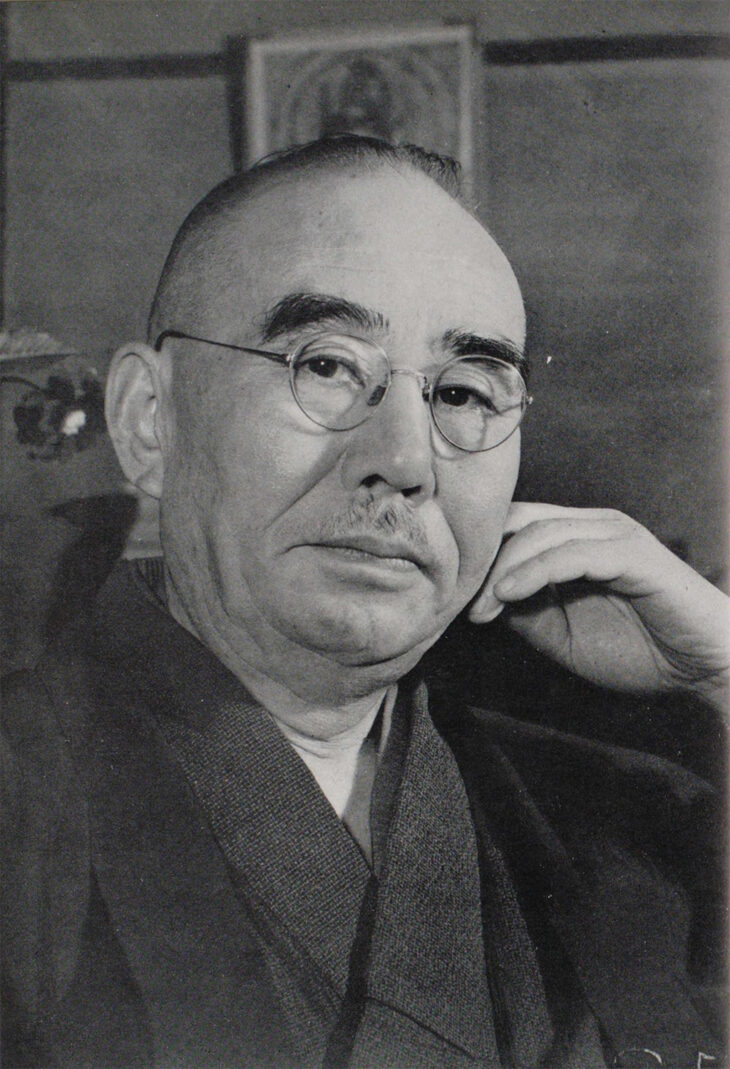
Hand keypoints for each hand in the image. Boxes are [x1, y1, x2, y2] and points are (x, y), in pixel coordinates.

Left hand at [469, 503, 728, 714]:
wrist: (705, 671)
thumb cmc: (641, 652)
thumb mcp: (562, 637)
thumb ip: (524, 611)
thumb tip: (478, 598)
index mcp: (576, 538)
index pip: (513, 525)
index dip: (479, 555)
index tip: (452, 598)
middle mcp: (593, 526)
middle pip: (518, 521)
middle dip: (483, 559)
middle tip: (460, 602)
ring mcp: (614, 535)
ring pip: (541, 533)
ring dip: (502, 569)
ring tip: (481, 607)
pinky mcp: (633, 553)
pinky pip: (573, 552)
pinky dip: (535, 571)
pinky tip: (508, 595)